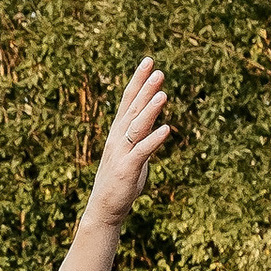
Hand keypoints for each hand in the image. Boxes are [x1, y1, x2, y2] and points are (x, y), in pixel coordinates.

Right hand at [87, 60, 171, 227]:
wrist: (104, 209)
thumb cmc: (120, 182)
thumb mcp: (132, 154)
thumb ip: (142, 138)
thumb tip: (157, 126)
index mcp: (118, 133)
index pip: (128, 101)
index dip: (137, 81)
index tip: (148, 61)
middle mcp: (117, 139)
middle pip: (132, 109)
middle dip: (145, 88)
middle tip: (156, 69)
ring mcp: (121, 153)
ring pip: (137, 127)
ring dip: (150, 110)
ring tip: (163, 93)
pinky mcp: (127, 169)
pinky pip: (142, 151)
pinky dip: (154, 140)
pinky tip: (167, 129)